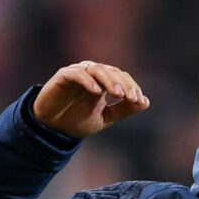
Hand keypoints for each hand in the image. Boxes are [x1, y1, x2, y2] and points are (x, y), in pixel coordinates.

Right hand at [33, 61, 150, 138]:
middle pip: (113, 72)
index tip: (139, 101)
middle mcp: (92, 75)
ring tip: (118, 94)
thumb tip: (146, 102)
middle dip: (125, 84)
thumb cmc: (77, 121)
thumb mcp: (105, 118)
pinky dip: (87, 80)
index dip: (133, 88)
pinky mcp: (63, 76)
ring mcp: (78, 73)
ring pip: (98, 69)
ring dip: (110, 80)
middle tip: (132, 98)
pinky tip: (96, 91)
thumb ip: (123, 110)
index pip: (122, 78)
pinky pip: (77, 74)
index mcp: (104, 82)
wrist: (52, 129)